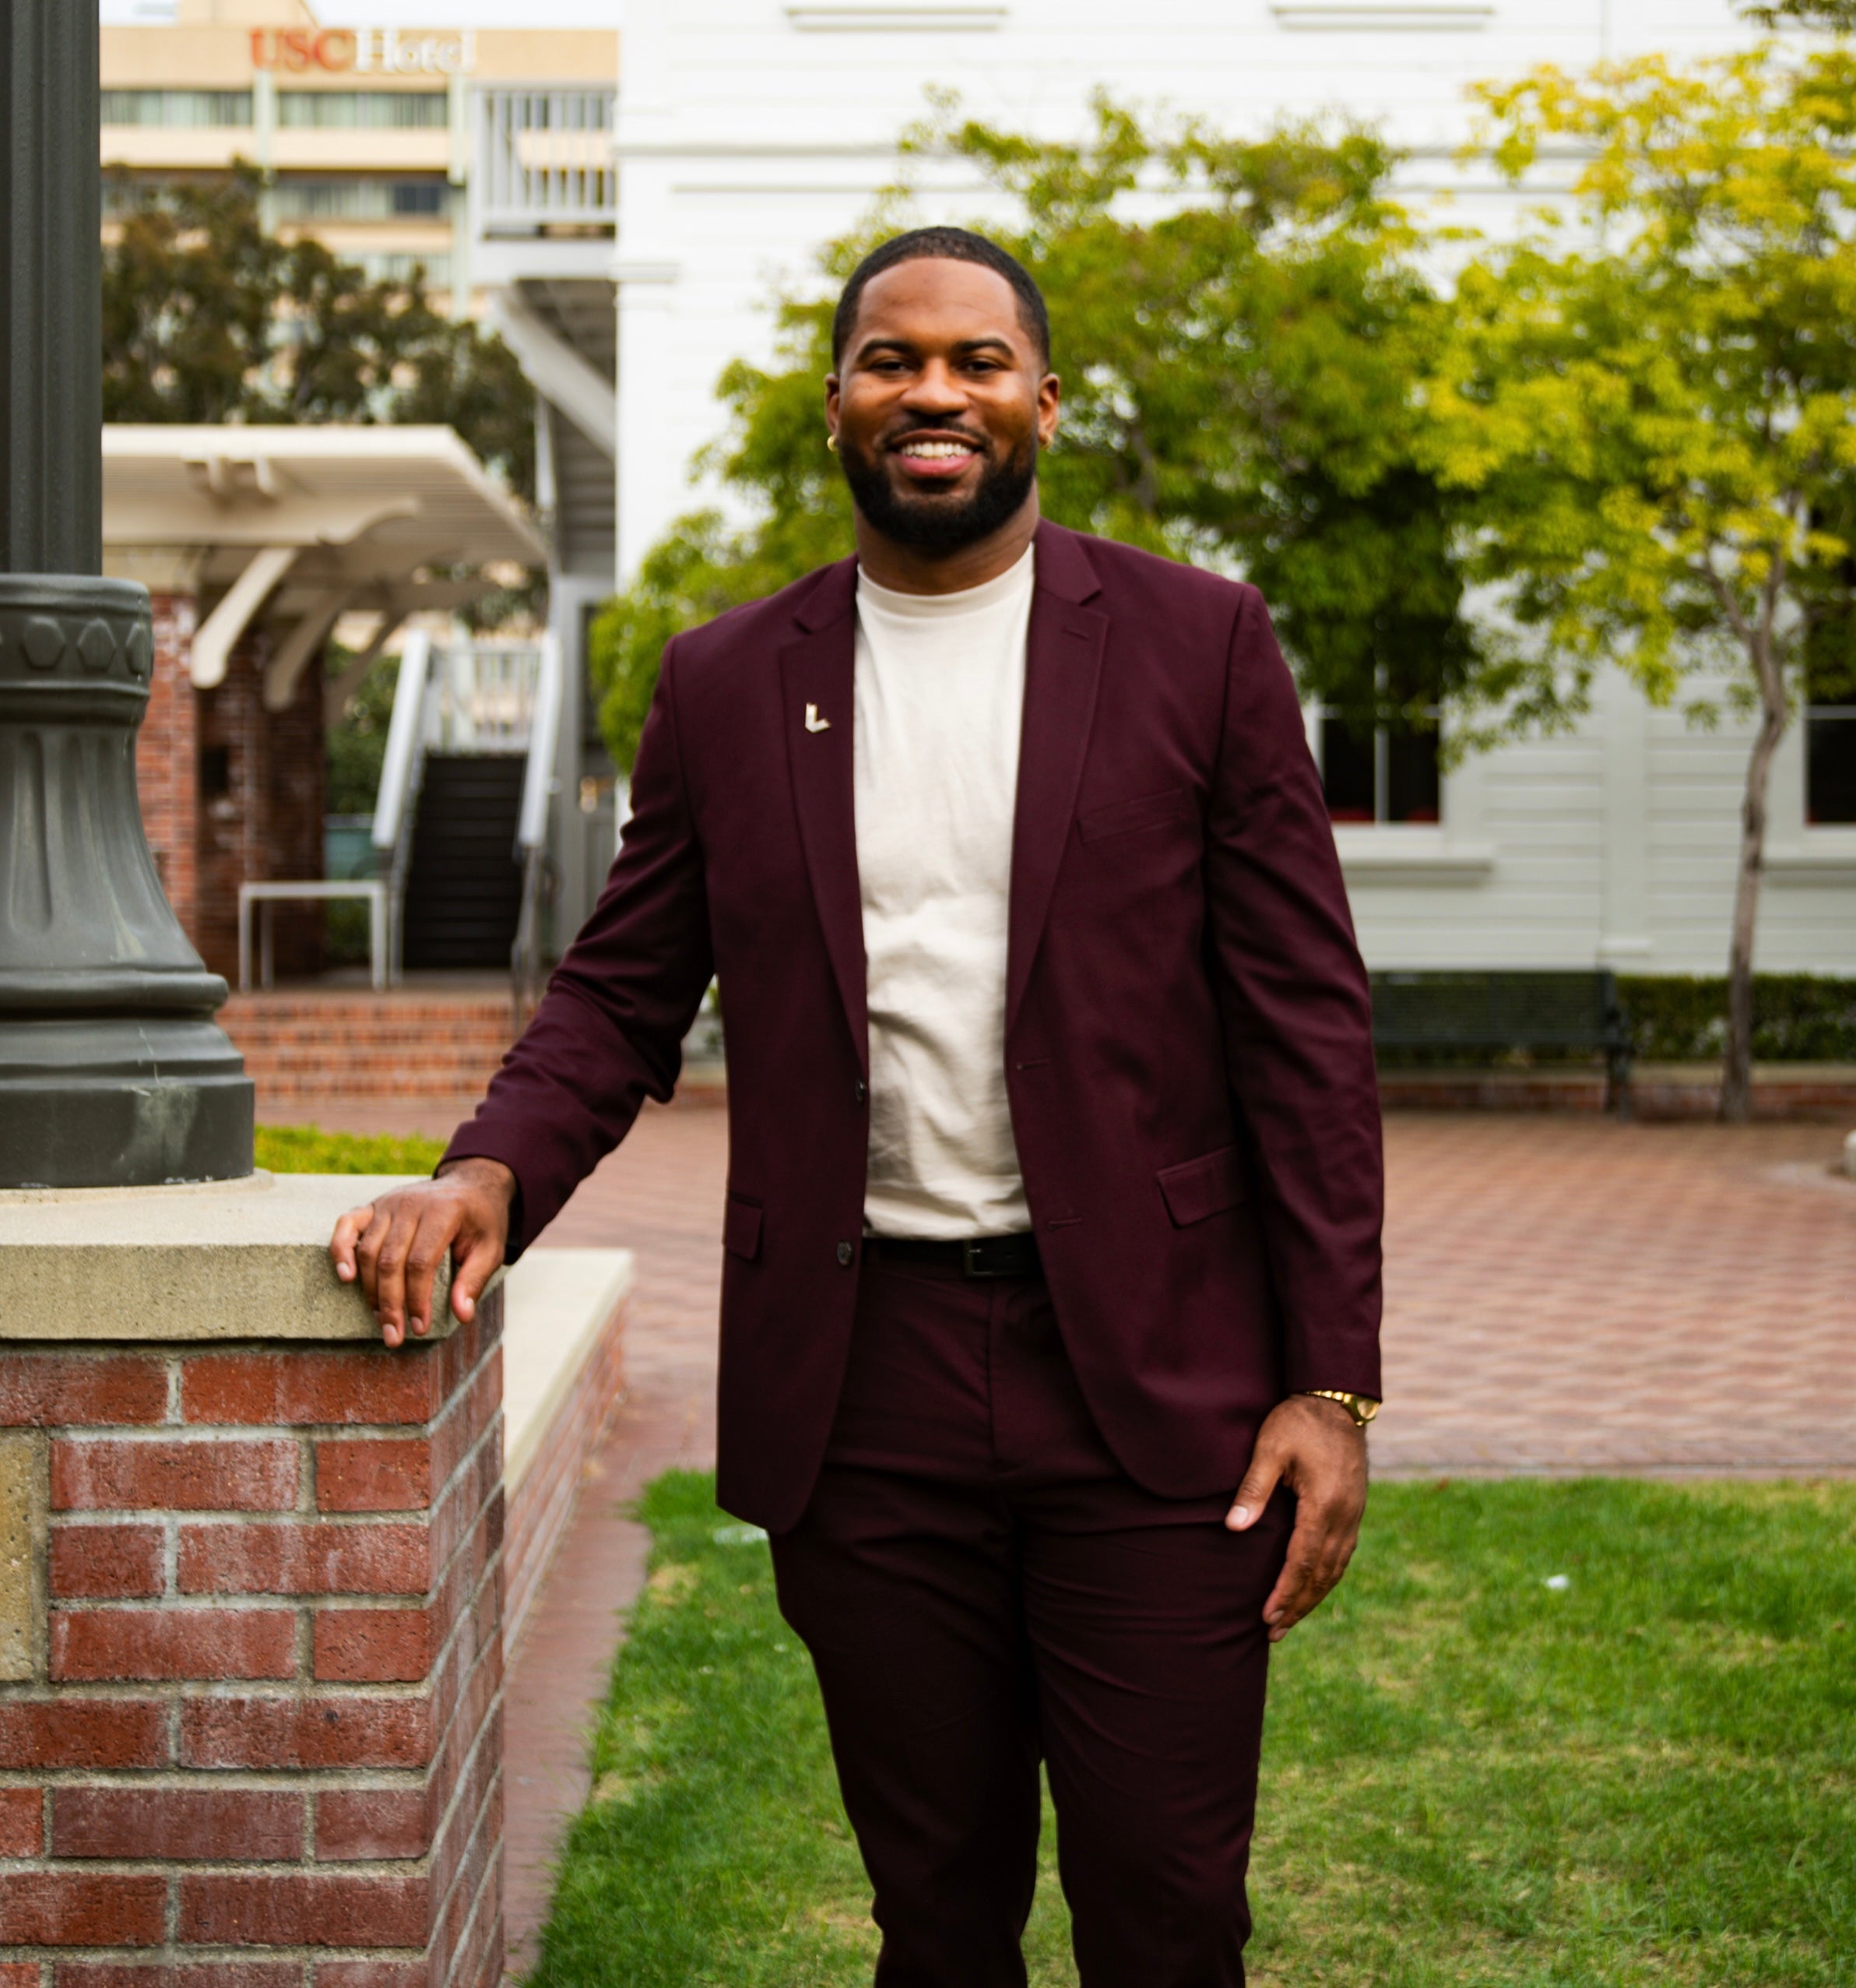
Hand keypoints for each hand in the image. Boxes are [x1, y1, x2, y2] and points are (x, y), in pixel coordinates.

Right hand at [329, 1158, 515, 1348]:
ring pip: (368, 1250)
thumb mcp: (492, 1248)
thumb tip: (462, 1315)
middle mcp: (411, 1204)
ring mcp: (389, 1203)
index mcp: (443, 1212)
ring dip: (370, 1289)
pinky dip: (340, 1250)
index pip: (421, 1263)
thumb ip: (474, 1279)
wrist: (471, 1184)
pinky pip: (347, 1225)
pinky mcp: (374, 1205)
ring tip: (380, 1319)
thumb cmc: (482, 1221)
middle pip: (390, 1261)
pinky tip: (345, 1277)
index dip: (417, 1299)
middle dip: (390, 1304)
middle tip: (394, 1336)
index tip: (420, 1328)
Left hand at [1226, 1394, 1367, 1641]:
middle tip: (1273, 1632)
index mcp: (1324, 1505)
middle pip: (1322, 1574)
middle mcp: (1345, 1516)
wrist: (1336, 1399)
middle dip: (1298, 1605)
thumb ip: (1253, 1489)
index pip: (1302, 1561)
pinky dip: (1327, 1576)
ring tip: (1289, 1620)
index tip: (1266, 1618)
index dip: (1285, 1593)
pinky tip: (1312, 1587)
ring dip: (1313, 1596)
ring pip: (1336, 1568)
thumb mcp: (1269, 1448)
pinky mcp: (1355, 1508)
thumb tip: (1233, 1528)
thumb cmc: (1297, 1421)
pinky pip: (1343, 1553)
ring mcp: (1354, 1513)